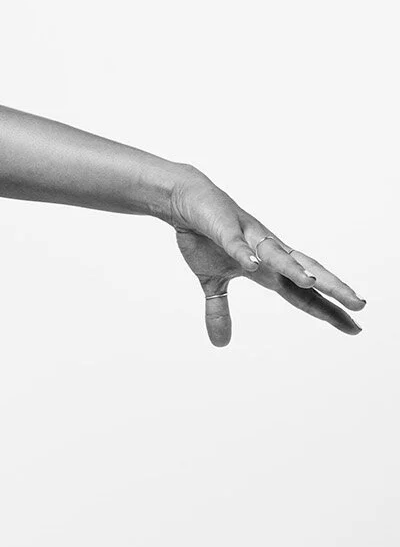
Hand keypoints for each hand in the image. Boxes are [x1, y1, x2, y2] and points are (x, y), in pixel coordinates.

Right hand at [165, 170, 364, 345]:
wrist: (186, 202)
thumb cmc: (205, 238)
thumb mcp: (212, 283)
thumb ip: (220, 312)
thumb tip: (222, 343)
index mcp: (268, 269)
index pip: (303, 294)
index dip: (328, 310)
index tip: (354, 327)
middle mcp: (268, 252)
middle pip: (306, 272)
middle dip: (333, 288)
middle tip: (359, 305)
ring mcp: (248, 238)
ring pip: (277, 255)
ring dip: (294, 269)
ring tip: (312, 283)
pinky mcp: (225, 228)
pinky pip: (235, 242)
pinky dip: (244, 253)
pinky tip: (251, 264)